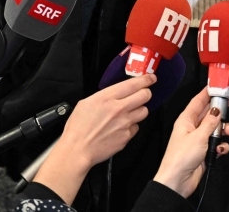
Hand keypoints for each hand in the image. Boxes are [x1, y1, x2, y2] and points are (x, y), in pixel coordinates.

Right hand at [34, 74, 154, 203]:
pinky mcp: (127, 136)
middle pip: (145, 96)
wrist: (78, 149)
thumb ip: (104, 96)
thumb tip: (116, 94)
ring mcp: (125, 123)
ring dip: (139, 110)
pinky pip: (135, 127)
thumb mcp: (86, 103)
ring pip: (144, 111)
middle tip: (143, 94)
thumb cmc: (78, 127)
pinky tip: (121, 128)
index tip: (151, 78)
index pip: (134, 84)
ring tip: (129, 112)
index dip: (146, 79)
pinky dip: (131, 126)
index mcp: (108, 97)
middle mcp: (119, 109)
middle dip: (146, 93)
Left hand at [153, 87, 228, 197]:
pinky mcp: (204, 152)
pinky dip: (221, 146)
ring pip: (215, 129)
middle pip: (209, 113)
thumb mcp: (198, 136)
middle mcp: (192, 127)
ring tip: (228, 132)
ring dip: (223, 130)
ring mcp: (198, 140)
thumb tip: (217, 109)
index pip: (198, 101)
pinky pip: (216, 144)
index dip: (209, 92)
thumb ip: (210, 122)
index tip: (220, 85)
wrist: (177, 182)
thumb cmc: (182, 157)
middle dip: (221, 109)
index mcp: (186, 120)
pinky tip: (220, 150)